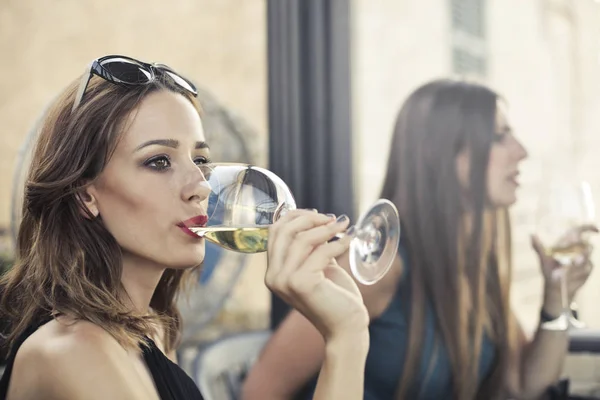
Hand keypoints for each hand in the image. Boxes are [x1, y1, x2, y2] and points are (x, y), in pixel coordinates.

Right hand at [265, 209, 368, 341]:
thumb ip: (312, 246)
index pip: (275, 232)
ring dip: (326, 229)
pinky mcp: (301, 283)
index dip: (295, 217)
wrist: (346, 326)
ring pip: (302, 240)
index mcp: (272, 272)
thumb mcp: (318, 265)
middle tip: (331, 218)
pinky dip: (338, 243)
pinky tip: (350, 240)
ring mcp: (284, 281)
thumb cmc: (334, 296)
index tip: (318, 214)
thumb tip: (319, 219)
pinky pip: (321, 252)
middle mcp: (272, 277)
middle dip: (308, 218)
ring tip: (344, 226)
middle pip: (284, 231)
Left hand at [531, 224, 596, 315]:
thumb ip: (538, 247)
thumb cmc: (548, 271)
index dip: (588, 228)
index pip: (578, 232)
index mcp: (566, 244)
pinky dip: (578, 272)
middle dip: (581, 253)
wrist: (555, 286)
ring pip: (587, 257)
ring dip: (577, 265)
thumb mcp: (543, 259)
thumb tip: (532, 234)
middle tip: (573, 261)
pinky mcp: (587, 268)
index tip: (595, 231)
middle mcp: (576, 249)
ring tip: (566, 271)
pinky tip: (571, 277)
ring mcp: (583, 259)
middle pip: (586, 245)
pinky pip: (587, 267)